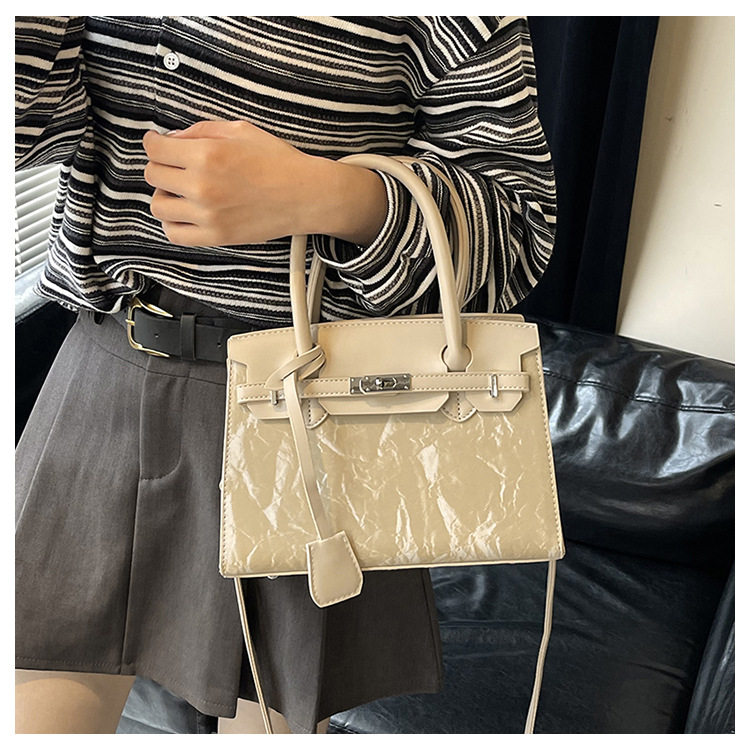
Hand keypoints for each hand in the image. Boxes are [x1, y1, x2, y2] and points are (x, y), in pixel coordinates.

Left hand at [142, 119, 386, 247]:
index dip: (154, 142)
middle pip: (153, 175)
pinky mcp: (216, 237)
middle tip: (176, 166)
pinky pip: (174, 233)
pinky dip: (172, 222)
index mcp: (206, 155)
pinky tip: (184, 213)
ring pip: (158, 206)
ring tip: (180, 191)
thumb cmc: (277, 161)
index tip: (159, 143)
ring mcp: (207, 215)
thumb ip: (201, 131)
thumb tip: (173, 139)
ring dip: (165, 195)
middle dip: (161, 166)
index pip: (155, 148)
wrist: (305, 195)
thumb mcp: (240, 130)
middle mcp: (202, 186)